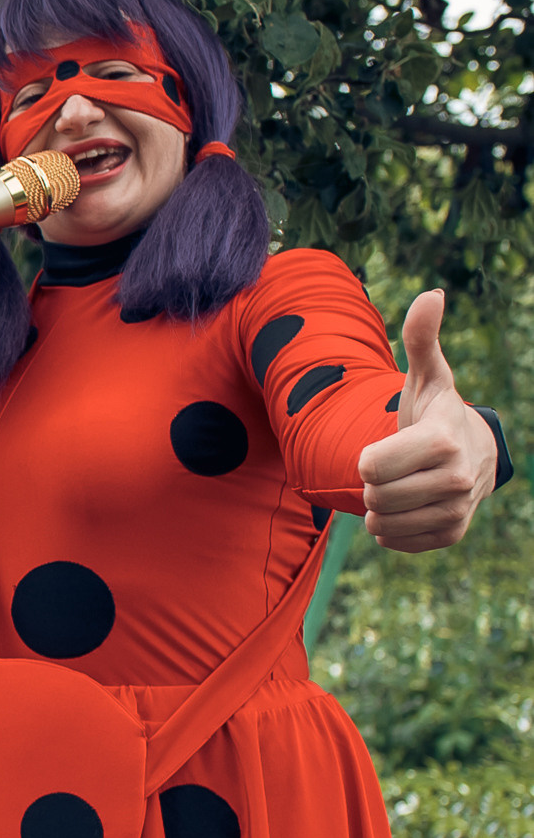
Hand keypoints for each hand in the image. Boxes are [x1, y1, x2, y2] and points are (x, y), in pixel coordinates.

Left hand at [358, 291, 498, 551]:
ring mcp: (457, 510)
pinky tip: (407, 506)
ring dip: (379, 507)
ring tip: (401, 485)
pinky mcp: (451, 535)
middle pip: (374, 497)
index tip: (388, 447)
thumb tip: (431, 295)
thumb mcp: (427, 377)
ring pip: (381, 523)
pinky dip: (390, 529)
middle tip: (395, 468)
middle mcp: (456, 479)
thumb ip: (421, 339)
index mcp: (443, 441)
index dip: (367, 459)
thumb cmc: (435, 413)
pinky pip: (394, 542)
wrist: (470, 454)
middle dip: (373, 483)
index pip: (370, 468)